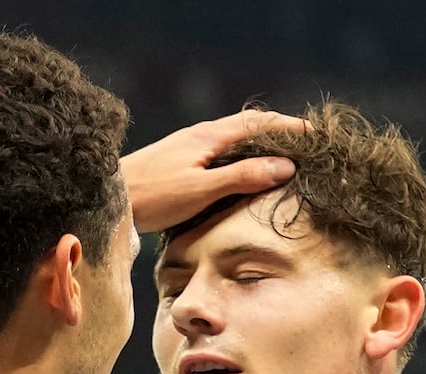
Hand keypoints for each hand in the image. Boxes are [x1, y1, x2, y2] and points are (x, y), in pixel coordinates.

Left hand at [122, 110, 307, 232]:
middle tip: (308, 143)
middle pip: (249, 126)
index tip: (317, 135)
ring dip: (263, 143)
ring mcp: (190, 146)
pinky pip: (224, 151)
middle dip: (280, 131)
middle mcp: (201, 135)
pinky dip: (245, 155)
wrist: (109, 198)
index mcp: (209, 136)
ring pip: (236, 138)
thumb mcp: (202, 189)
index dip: (290, 128)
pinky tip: (246, 169)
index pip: (259, 124)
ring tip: (285, 155)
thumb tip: (285, 166)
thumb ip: (243, 176)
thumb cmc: (153, 196)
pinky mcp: (181, 160)